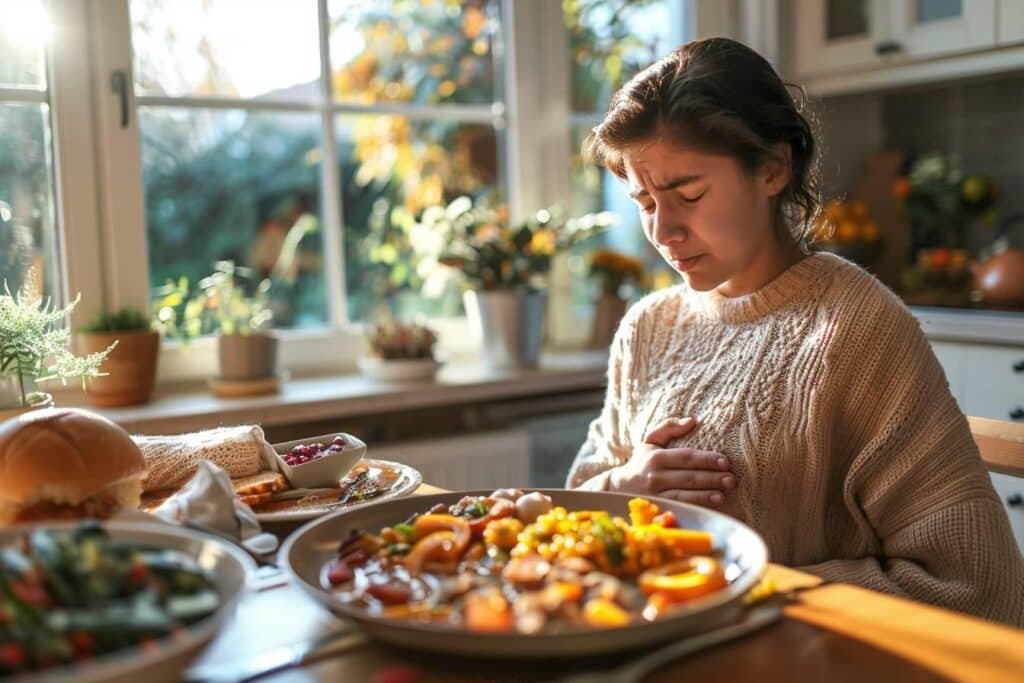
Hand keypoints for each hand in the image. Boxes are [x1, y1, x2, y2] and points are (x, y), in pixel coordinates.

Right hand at [607, 417, 734, 506]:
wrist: (619, 486)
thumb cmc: (642, 461)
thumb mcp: (650, 440)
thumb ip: (669, 426)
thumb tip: (692, 420)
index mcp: (655, 457)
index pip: (686, 457)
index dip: (707, 459)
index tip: (725, 461)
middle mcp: (655, 476)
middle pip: (689, 477)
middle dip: (712, 478)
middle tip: (731, 479)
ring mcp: (655, 495)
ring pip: (685, 495)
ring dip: (706, 495)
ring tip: (724, 493)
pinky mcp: (657, 509)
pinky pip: (680, 508)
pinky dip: (697, 507)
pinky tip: (711, 506)